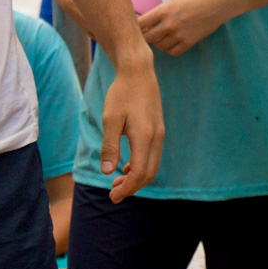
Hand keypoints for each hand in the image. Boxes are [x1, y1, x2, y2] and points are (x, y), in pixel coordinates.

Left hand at [98, 52, 162, 201]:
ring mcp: (159, 133)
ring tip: (117, 183)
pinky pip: (153, 155)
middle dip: (132, 187)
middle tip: (113, 195)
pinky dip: (141, 166)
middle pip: (149, 173)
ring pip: (153, 165)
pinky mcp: (158, 128)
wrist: (138, 72)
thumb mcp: (110, 120)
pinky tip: (126, 166)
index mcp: (145, 136)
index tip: (112, 196)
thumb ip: (109, 147)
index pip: (140, 172)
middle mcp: (157, 137)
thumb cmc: (122, 94)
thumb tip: (107, 172)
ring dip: (137, 178)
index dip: (127, 188)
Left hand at [138, 0, 232, 55]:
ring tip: (158, 36)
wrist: (220, 3)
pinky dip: (169, 48)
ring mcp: (179, 36)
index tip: (135, 22)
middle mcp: (169, 25)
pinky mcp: (189, 42)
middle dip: (144, 35)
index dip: (134, 24)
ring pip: (159, 46)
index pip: (140, 23)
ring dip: (156, 42)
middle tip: (145, 31)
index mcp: (164, 11)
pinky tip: (170, 41)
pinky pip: (173, 52)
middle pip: (146, 38)